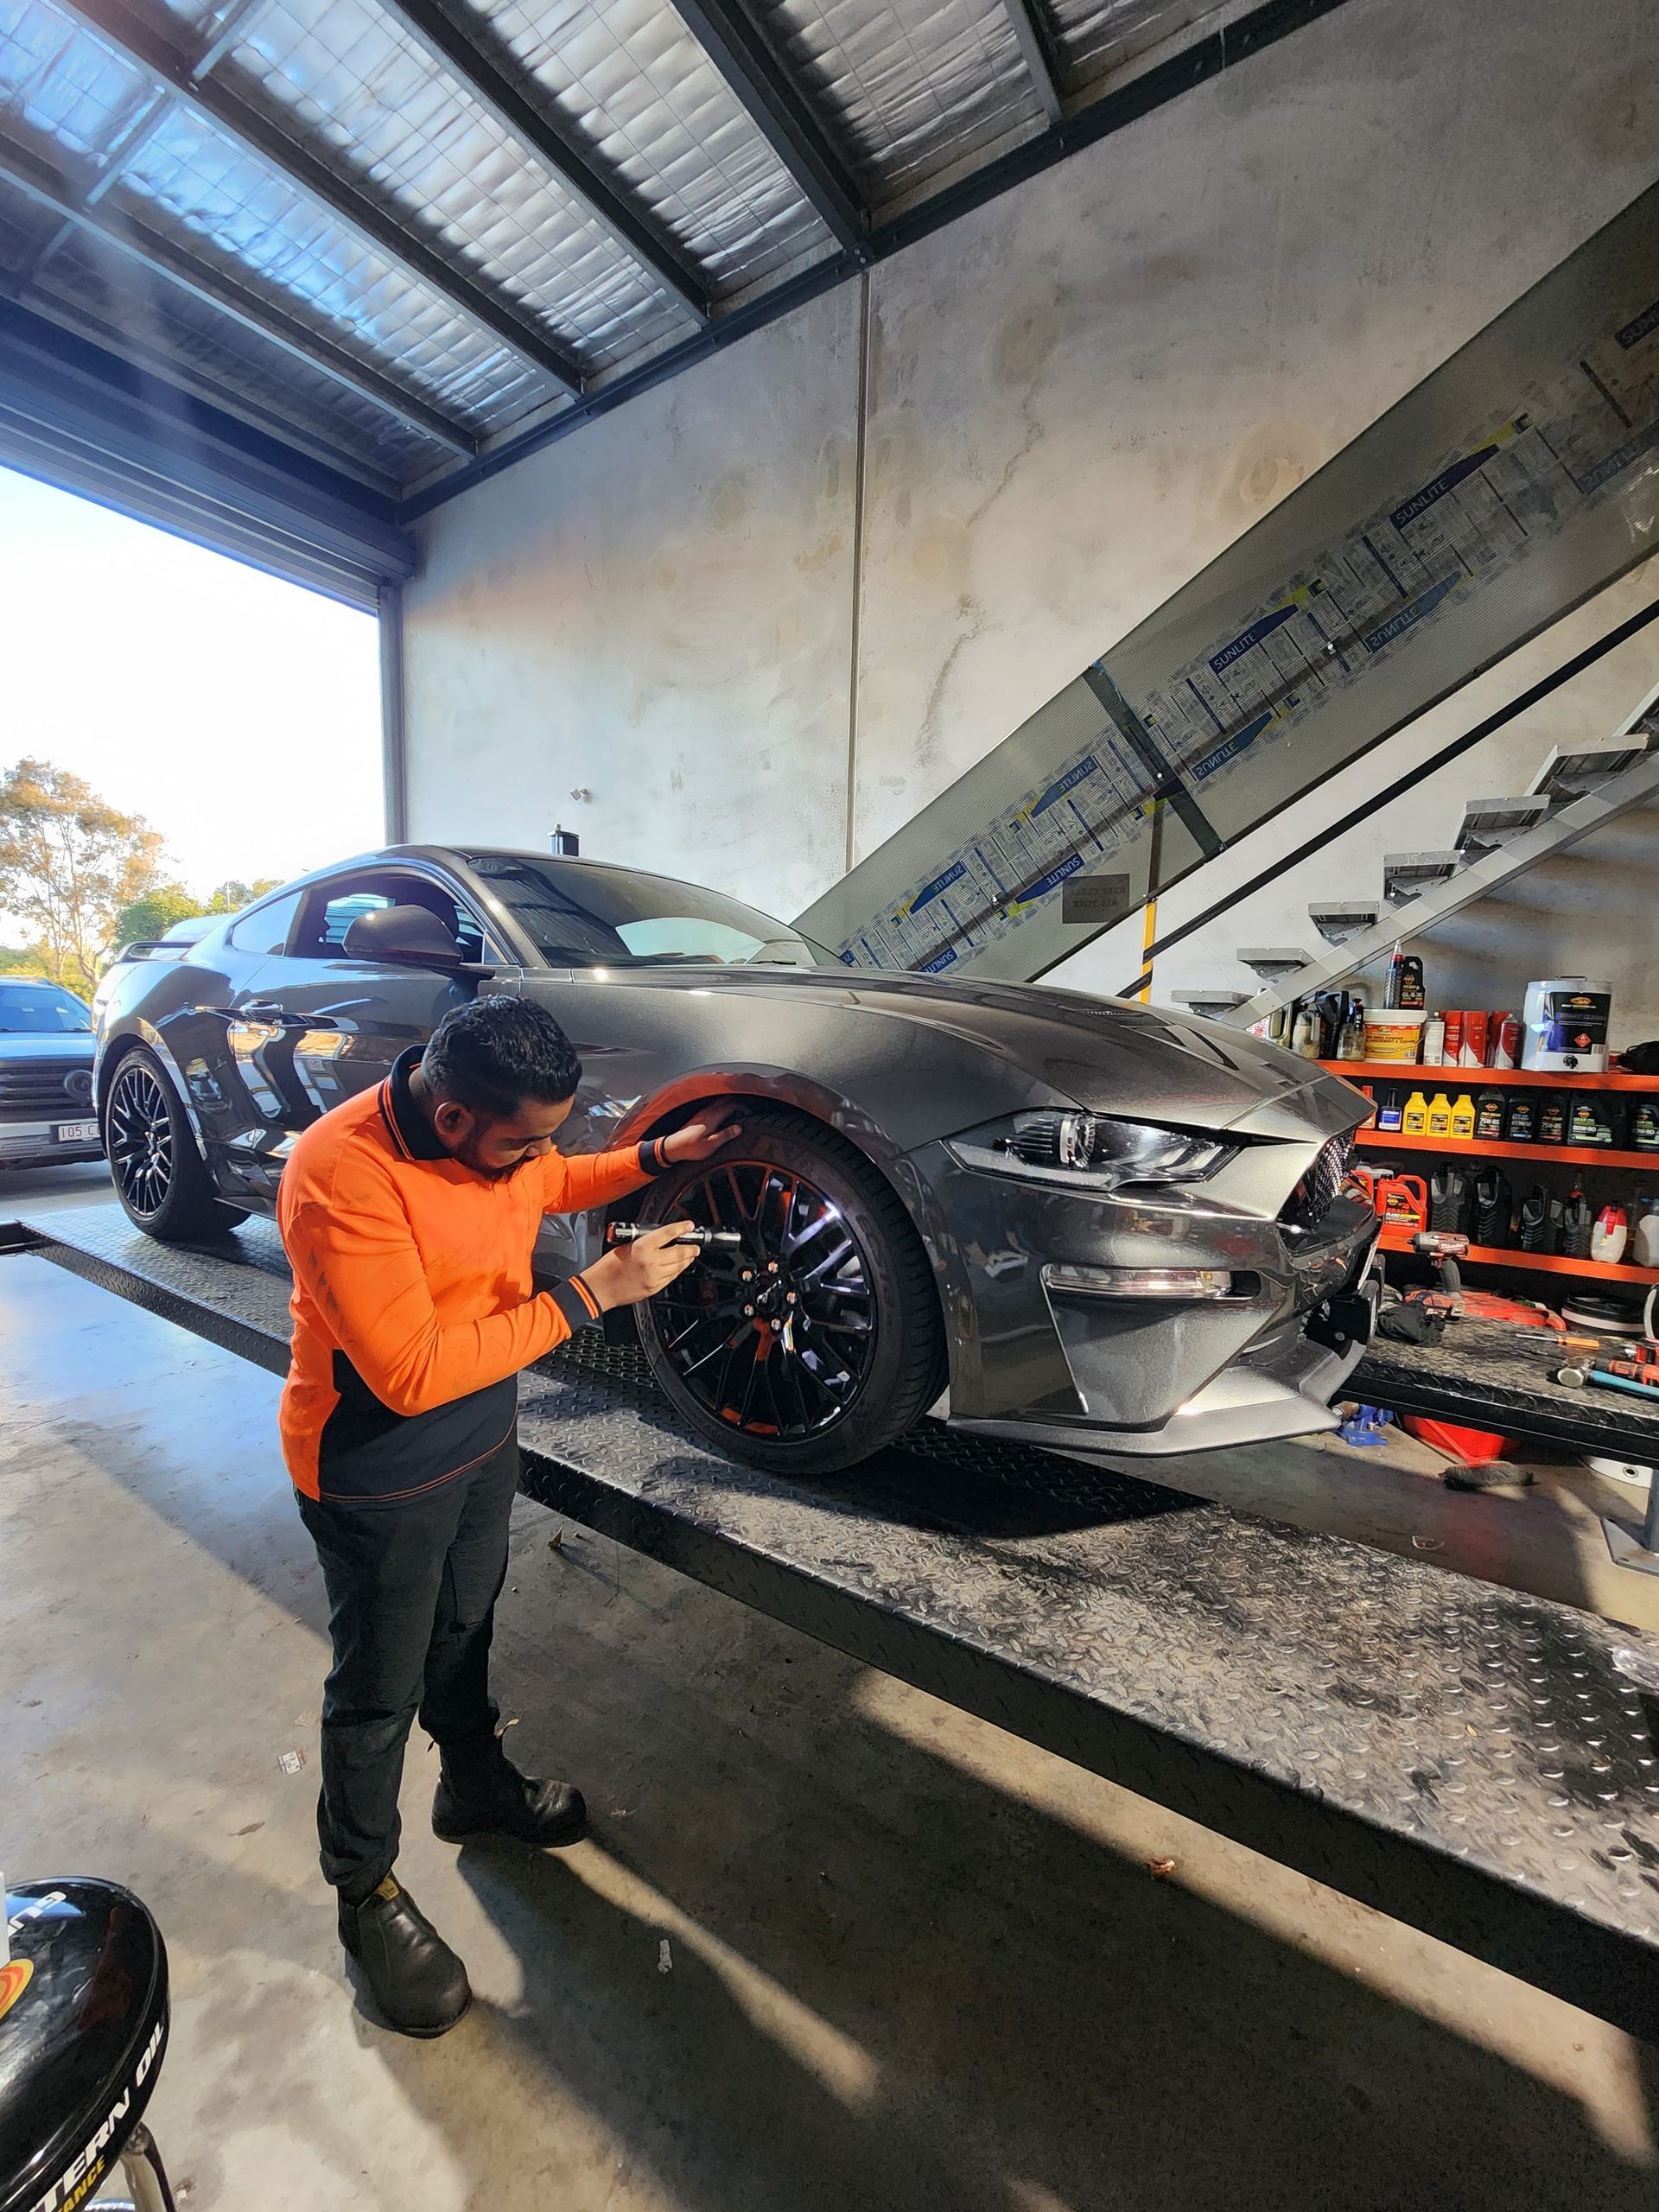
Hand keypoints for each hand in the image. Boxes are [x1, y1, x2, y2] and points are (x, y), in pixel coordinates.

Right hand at [579, 1222, 698, 1311]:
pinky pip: (671, 1278)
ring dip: (686, 1260)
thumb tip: (659, 1239)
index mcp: (642, 1248)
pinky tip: (677, 1267)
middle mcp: (651, 1262)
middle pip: (680, 1252)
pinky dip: (677, 1271)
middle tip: (695, 1245)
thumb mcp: (625, 1246)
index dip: (682, 1228)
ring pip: (678, 1267)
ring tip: (690, 1255)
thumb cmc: (607, 1267)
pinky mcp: (654, 1288)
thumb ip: (644, 1242)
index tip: (689, 1225)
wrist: (600, 1288)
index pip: (668, 1234)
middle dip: (691, 1248)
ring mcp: (654, 1277)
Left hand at [662, 1101, 743, 1164]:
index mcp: (712, 1117)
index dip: (742, 1107)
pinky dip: (721, 1107)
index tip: (749, 1113)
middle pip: (726, 1100)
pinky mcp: (698, 1116)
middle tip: (745, 1112)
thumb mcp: (711, 1145)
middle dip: (737, 1104)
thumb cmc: (691, 1148)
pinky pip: (713, 1106)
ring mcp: (702, 1113)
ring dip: (729, 1104)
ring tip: (737, 1112)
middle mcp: (707, 1112)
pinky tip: (723, 1115)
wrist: (673, 1147)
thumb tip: (739, 1128)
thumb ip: (725, 1135)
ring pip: (719, 1102)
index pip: (731, 1105)